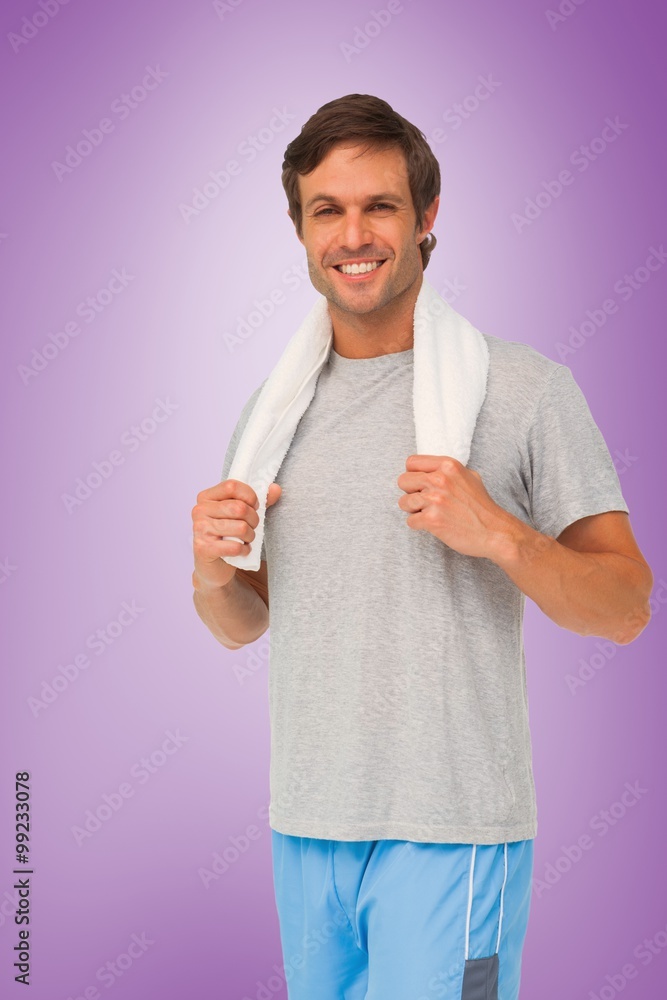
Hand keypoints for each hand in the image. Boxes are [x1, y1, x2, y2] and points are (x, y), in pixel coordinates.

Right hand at [191, 479, 281, 589]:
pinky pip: (235, 547)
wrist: (213, 565)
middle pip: (239, 508)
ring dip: (250, 536)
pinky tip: (241, 550)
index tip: (254, 506)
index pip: (232, 486)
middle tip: (252, 527)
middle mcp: (199, 510)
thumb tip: (276, 489)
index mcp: (206, 497)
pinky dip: (245, 550)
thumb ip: (259, 500)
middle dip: (254, 520)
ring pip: (240, 527)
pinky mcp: (203, 548)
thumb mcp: (242, 515)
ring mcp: (200, 529)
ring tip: (246, 539)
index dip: (250, 496)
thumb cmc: (228, 535)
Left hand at [396, 454, 515, 558]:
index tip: (421, 485)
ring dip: (414, 510)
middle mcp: (440, 479)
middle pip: (403, 481)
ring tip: (430, 514)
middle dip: (411, 493)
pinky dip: (419, 525)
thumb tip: (429, 469)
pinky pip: (410, 521)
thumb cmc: (482, 507)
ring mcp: (435, 500)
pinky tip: (434, 525)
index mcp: (448, 465)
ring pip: (403, 502)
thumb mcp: (470, 477)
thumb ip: (449, 471)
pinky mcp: (432, 519)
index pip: (411, 462)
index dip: (413, 475)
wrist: (495, 532)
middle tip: (425, 502)